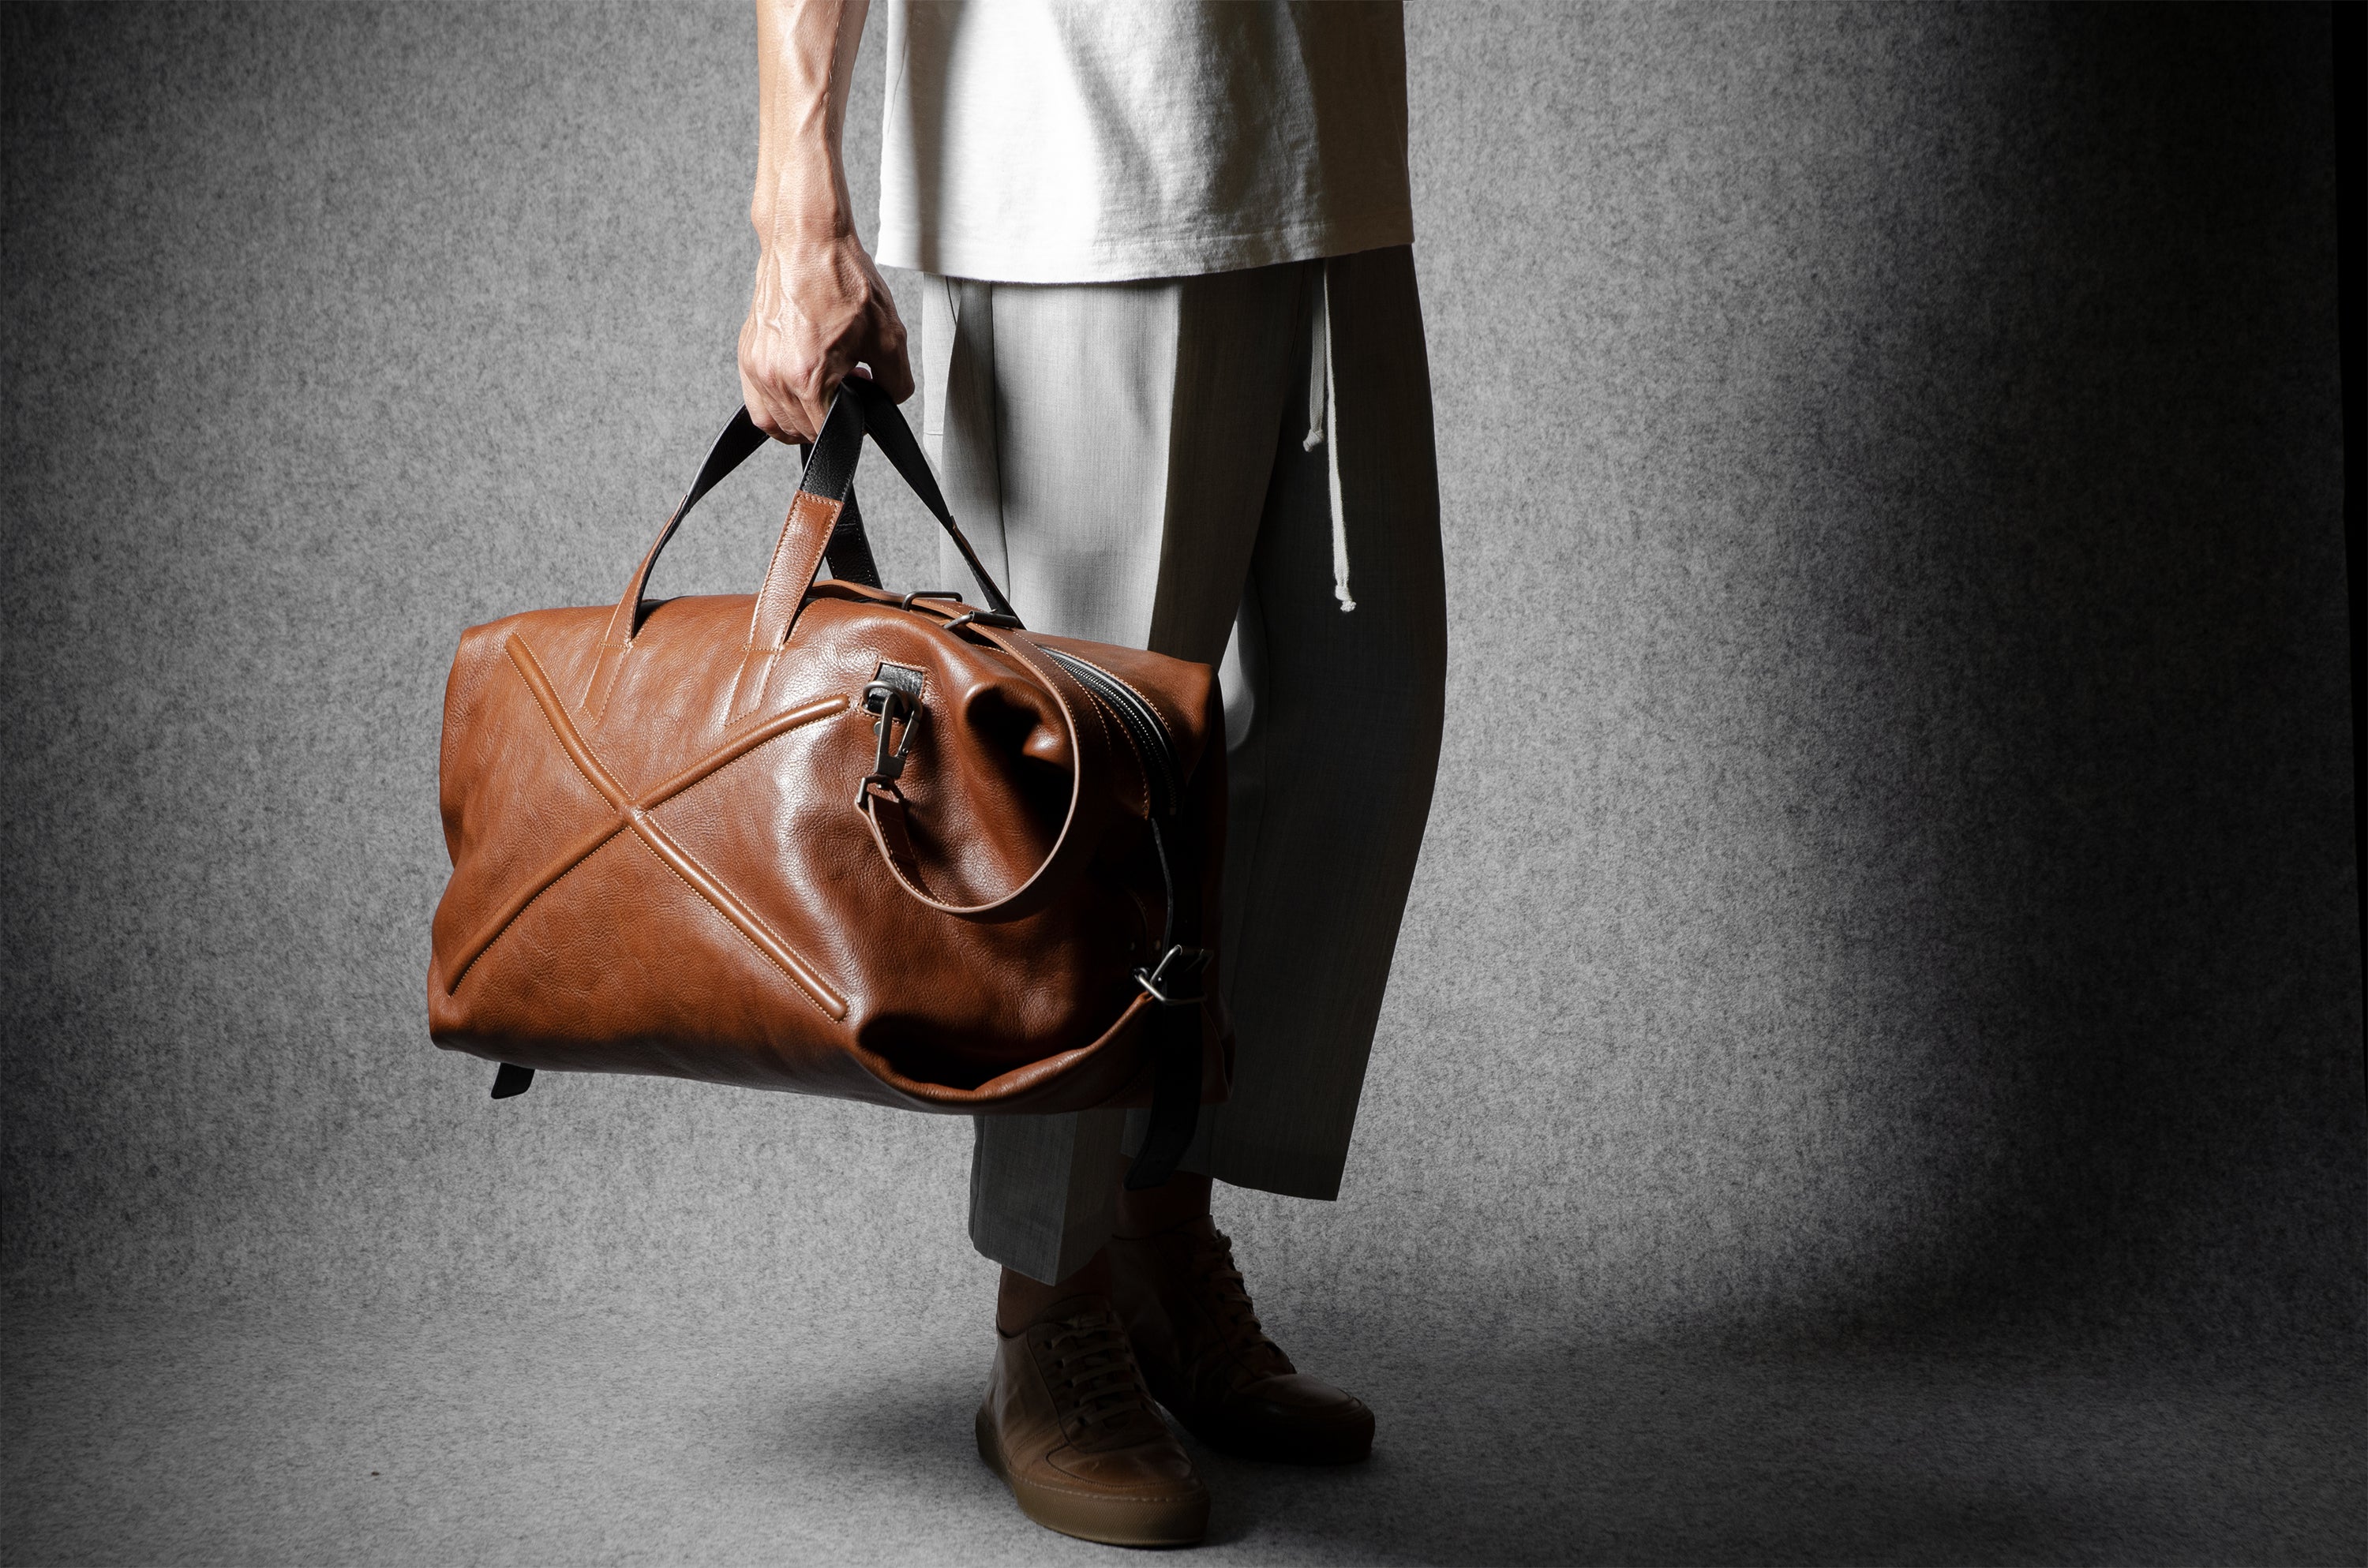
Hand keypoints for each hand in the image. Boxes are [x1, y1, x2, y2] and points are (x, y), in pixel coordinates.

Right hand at [737, 230, 912, 442]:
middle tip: (845, 388)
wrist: (807, 240)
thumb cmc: (841, 278)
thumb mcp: (889, 336)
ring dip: (799, 416)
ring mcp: (755, 365)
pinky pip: (756, 398)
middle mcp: (773, 375)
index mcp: (807, 376)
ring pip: (772, 421)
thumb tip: (889, 401)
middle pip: (799, 431)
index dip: (850, 426)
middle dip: (826, 419)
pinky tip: (800, 381)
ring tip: (821, 388)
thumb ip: (895, 382)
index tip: (859, 406)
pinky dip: (778, 401)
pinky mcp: (746, 352)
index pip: (826, 433)